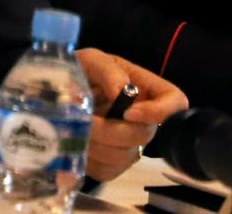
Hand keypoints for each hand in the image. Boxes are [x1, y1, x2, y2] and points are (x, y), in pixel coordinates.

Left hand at [77, 48, 188, 182]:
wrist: (55, 93)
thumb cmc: (79, 71)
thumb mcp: (92, 60)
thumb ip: (109, 71)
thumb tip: (122, 93)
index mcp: (145, 89)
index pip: (176, 102)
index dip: (159, 112)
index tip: (127, 112)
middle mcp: (142, 118)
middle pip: (146, 135)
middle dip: (113, 130)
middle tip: (87, 120)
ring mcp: (129, 143)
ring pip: (125, 156)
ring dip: (97, 144)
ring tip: (76, 128)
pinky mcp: (111, 163)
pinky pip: (109, 170)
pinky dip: (90, 159)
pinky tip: (77, 143)